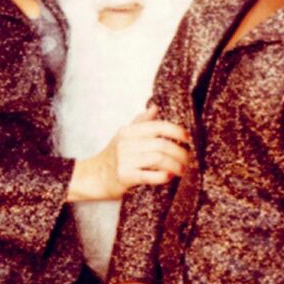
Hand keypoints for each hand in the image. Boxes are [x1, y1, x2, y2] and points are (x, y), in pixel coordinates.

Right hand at [68, 105, 188, 201]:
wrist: (93, 176)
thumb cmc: (112, 156)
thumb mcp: (124, 135)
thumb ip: (141, 122)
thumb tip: (155, 106)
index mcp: (129, 131)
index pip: (158, 126)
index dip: (176, 131)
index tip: (188, 138)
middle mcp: (126, 143)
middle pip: (161, 144)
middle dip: (180, 152)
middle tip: (189, 160)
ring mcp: (124, 159)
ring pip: (158, 159)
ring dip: (175, 165)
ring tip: (183, 171)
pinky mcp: (124, 176)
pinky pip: (148, 175)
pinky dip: (161, 176)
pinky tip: (169, 177)